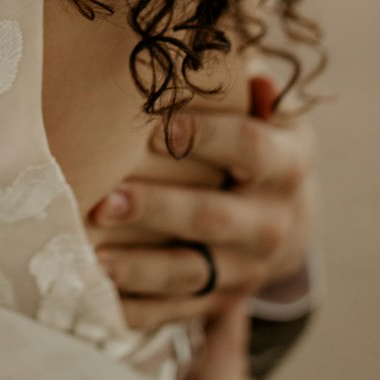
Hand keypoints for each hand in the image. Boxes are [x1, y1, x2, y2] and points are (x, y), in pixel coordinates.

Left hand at [89, 78, 316, 331]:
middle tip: (104, 201)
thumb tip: (249, 69)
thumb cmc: (256, 139)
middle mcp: (272, 221)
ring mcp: (246, 268)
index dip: (207, 136)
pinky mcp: (220, 300)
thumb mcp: (268, 110)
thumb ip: (250, 86)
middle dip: (158, 210)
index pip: (250, 147)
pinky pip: (175, 310)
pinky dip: (136, 309)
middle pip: (212, 217)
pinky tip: (96, 298)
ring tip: (93, 259)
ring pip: (190, 273)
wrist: (282, 214)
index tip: (157, 127)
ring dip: (139, 268)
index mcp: (287, 164)